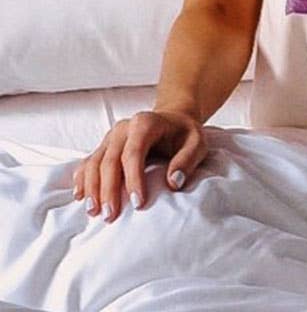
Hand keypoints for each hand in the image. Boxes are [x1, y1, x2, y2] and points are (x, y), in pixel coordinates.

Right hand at [71, 109, 208, 222]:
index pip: (134, 152)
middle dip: (108, 189)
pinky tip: (80, 197)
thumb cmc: (184, 134)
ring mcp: (111, 137)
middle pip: (110, 159)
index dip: (133, 179)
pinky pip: (87, 162)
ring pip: (94, 162)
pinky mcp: (104, 147)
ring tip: (94, 212)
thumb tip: (173, 182)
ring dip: (92, 188)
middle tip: (111, 217)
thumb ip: (187, 160)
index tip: (138, 204)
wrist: (172, 120)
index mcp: (145, 123)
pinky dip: (82, 179)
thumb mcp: (196, 143)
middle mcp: (123, 128)